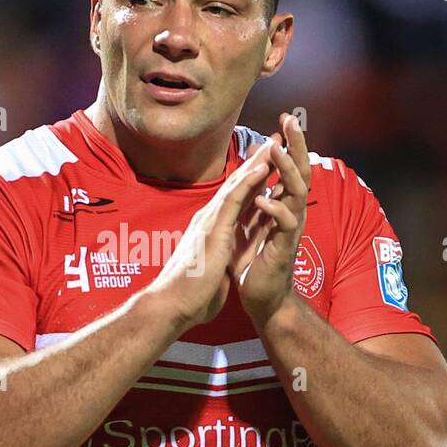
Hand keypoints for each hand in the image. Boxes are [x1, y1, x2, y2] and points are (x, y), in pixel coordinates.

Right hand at [145, 140, 275, 331]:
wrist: (173, 306)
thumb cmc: (190, 295)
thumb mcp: (210, 271)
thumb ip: (217, 260)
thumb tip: (221, 263)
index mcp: (210, 230)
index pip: (234, 198)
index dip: (250, 179)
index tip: (266, 163)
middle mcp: (209, 219)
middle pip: (236, 184)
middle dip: (256, 162)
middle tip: (273, 141)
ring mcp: (210, 222)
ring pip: (236, 185)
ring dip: (256, 163)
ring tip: (273, 145)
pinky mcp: (214, 230)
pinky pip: (233, 200)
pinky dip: (248, 182)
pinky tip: (261, 167)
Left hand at [231, 112, 310, 328]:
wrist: (261, 298)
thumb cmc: (256, 260)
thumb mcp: (252, 221)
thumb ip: (256, 194)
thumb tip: (253, 166)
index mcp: (283, 205)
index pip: (289, 168)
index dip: (289, 144)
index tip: (285, 118)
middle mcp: (292, 213)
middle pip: (300, 172)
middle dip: (296, 146)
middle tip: (291, 121)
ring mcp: (290, 230)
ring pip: (296, 193)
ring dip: (286, 171)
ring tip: (276, 152)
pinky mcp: (284, 248)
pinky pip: (285, 224)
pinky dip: (274, 209)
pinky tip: (263, 198)